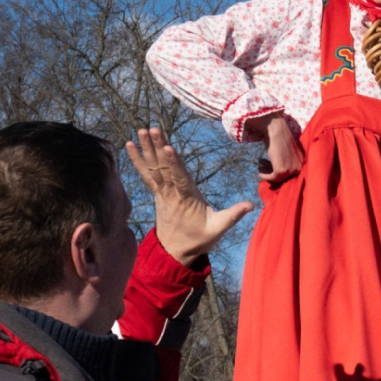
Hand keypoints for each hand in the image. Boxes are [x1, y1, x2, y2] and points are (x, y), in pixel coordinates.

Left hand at [126, 127, 253, 264]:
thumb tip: (251, 205)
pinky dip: (137, 160)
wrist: (174, 252)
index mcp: (187, 198)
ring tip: (140, 130)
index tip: (168, 148)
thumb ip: (233, 215)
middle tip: (151, 128)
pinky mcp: (157, 192)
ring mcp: (162, 192)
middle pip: (164, 167)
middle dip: (158, 148)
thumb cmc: (198, 239)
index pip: (179, 178)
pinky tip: (129, 145)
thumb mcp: (218, 229)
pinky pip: (146, 174)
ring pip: (154, 168)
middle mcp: (172, 193)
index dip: (173, 163)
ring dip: (147, 149)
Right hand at [255, 114, 302, 181]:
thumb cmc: (280, 137)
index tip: (270, 169)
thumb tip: (280, 169)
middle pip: (284, 177)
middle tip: (264, 167)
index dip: (279, 172)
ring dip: (267, 173)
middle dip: (273, 172)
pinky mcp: (281, 170)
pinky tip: (260, 173)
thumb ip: (287, 160)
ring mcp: (290, 170)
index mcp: (302, 161)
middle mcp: (298, 167)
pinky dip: (265, 176)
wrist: (276, 130)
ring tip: (261, 166)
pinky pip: (272, 178)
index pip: (291, 173)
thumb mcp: (287, 151)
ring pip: (278, 178)